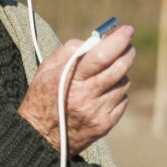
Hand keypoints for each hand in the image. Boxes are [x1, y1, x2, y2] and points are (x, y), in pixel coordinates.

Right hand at [18, 25, 134, 155]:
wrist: (39, 136)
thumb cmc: (42, 96)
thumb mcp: (47, 68)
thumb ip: (71, 50)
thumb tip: (96, 40)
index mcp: (70, 80)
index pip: (101, 56)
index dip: (117, 41)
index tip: (126, 30)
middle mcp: (86, 97)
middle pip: (119, 68)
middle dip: (126, 52)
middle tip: (126, 44)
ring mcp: (98, 113)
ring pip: (123, 83)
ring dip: (119, 73)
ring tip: (104, 74)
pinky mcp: (105, 125)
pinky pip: (122, 100)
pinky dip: (117, 92)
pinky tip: (102, 93)